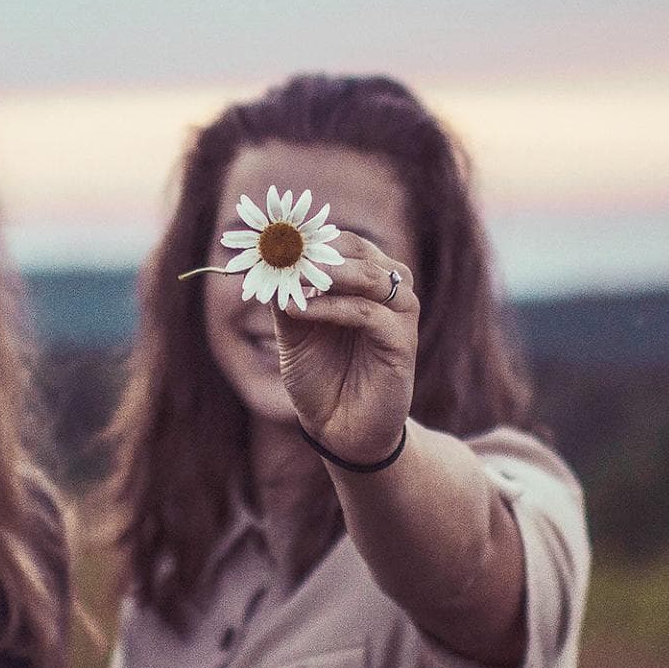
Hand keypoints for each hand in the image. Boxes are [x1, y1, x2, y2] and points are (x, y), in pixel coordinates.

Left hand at [273, 232, 418, 463]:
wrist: (340, 430)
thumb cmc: (321, 378)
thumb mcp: (294, 333)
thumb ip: (286, 297)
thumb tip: (266, 263)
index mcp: (367, 282)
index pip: (345, 242)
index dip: (310, 237)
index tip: (273, 238)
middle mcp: (390, 291)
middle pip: (359, 252)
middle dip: (317, 251)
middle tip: (280, 253)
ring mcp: (400, 316)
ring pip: (369, 277)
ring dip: (326, 273)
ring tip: (290, 278)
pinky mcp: (402, 343)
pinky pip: (367, 313)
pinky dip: (331, 307)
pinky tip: (300, 309)